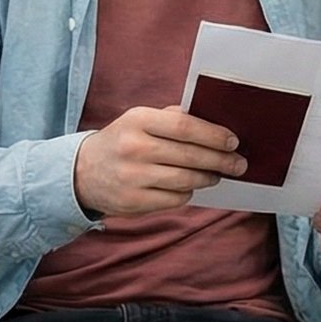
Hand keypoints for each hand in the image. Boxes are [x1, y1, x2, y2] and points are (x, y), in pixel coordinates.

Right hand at [72, 106, 246, 217]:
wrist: (82, 172)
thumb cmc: (122, 141)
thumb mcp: (140, 120)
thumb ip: (173, 118)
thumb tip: (214, 124)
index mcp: (138, 120)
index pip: (186, 127)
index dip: (214, 135)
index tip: (233, 141)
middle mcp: (134, 148)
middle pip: (190, 156)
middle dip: (221, 160)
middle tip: (238, 163)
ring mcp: (133, 177)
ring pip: (186, 180)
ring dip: (208, 178)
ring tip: (217, 175)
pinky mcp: (133, 202)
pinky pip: (174, 199)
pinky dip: (187, 193)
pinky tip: (190, 187)